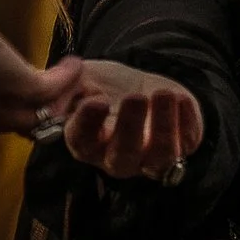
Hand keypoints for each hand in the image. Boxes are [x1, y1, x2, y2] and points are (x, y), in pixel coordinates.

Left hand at [0, 20, 85, 135]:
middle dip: (49, 108)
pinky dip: (67, 75)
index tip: (30, 97)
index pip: (2, 121)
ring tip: (72, 74)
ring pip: (48, 109)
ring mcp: (10, 107)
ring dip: (63, 91)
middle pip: (32, 124)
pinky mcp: (25, 87)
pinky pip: (55, 86)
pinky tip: (74, 63)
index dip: (20, 109)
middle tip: (64, 92)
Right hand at [57, 58, 202, 181]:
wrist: (141, 86)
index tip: (96, 101)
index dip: (88, 124)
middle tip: (135, 97)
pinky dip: (186, 121)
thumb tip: (53, 101)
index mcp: (87, 143)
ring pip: (159, 158)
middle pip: (123, 157)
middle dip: (130, 127)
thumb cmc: (105, 87)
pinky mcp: (181, 148)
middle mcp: (117, 159)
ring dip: (163, 127)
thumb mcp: (82, 79)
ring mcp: (151, 158)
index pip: (83, 142)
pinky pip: (187, 143)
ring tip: (163, 94)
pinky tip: (180, 98)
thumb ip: (66, 89)